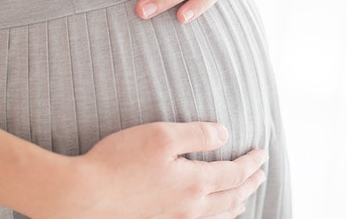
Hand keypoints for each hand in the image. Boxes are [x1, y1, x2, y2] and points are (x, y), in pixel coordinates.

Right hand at [56, 122, 267, 218]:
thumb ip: (198, 134)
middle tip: (261, 173)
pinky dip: (217, 216)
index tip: (262, 152)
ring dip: (237, 202)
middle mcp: (191, 206)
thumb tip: (225, 134)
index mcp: (195, 182)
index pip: (235, 173)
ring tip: (245, 197)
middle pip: (233, 196)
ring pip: (219, 215)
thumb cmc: (119, 161)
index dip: (252, 162)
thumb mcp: (162, 135)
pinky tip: (211, 213)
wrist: (83, 197)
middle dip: (251, 183)